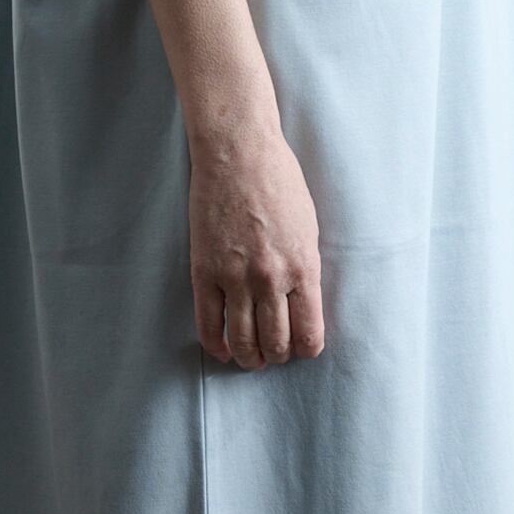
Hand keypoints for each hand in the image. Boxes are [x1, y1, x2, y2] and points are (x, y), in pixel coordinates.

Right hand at [190, 127, 326, 369]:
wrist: (238, 154)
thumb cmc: (279, 183)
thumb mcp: (308, 229)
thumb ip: (305, 269)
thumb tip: (301, 304)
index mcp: (303, 268)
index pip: (309, 334)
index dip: (307, 350)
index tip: (303, 349)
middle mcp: (271, 279)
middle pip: (277, 342)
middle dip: (279, 355)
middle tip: (276, 354)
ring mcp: (234, 278)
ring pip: (244, 340)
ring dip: (250, 358)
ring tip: (252, 359)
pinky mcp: (204, 272)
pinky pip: (208, 323)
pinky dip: (216, 345)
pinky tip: (223, 350)